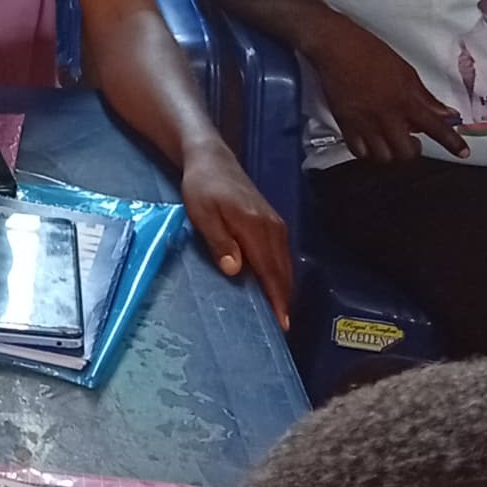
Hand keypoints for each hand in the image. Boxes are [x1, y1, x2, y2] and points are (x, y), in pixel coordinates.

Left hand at [181, 143, 294, 331]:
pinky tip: (275, 286)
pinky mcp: (273, 222)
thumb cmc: (202, 188)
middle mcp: (272, 227)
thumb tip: (236, 270)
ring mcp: (275, 224)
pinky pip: (281, 254)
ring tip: (280, 314)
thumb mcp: (202, 214)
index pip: (270, 270)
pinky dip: (281, 273)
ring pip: (284, 263)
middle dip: (284, 299)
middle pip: (282, 270)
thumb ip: (219, 242)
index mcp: (255, 227)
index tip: (282, 322)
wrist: (211, 159)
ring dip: (284, 288)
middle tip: (281, 328)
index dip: (277, 298)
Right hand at [311, 18, 468, 163]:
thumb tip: (444, 113)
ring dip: (390, 152)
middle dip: (412, 149)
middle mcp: (387, 117)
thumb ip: (424, 97)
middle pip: (406, 152)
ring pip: (383, 156)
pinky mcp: (346, 124)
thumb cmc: (371, 53)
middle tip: (412, 140)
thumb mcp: (405, 71)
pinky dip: (367, 151)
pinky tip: (369, 142)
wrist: (336, 48)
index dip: (452, 143)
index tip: (463, 153)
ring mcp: (365, 123)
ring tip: (389, 141)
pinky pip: (359, 152)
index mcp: (406, 100)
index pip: (436, 128)